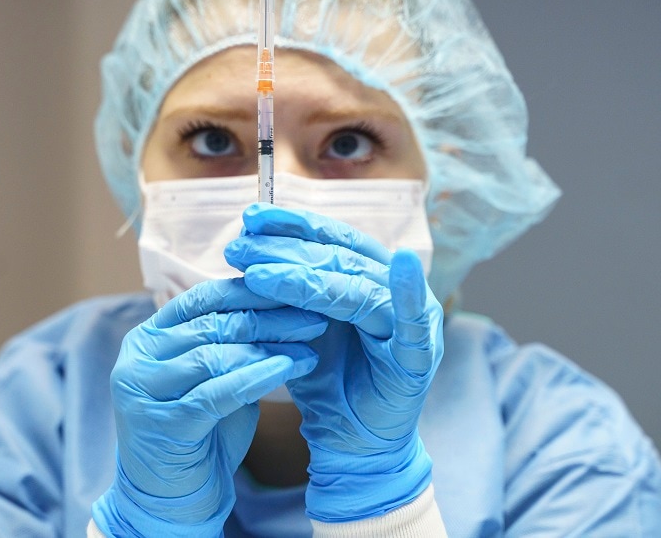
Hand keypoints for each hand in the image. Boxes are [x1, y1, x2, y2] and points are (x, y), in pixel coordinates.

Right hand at [91, 279, 324, 536]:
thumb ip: (230, 342)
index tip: (296, 283)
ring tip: (312, 341)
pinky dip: (257, 376)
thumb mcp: (211, 376)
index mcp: (148, 337)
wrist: (171, 498)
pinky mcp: (163, 424)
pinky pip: (218, 392)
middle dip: (269, 315)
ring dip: (270, 344)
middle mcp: (138, 358)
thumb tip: (282, 301)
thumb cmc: (200, 432)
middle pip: (212, 324)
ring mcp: (144, 391)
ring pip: (215, 353)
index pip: (203, 298)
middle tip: (316, 310)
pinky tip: (291, 366)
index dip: (251, 289)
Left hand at [224, 204, 443, 521]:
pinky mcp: (419, 355)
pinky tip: (402, 264)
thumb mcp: (300, 327)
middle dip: (287, 250)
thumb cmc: (328, 379)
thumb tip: (245, 245)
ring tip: (260, 275)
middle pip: (340, 258)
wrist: (350, 443)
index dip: (293, 225)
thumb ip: (287, 290)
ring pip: (359, 287)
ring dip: (310, 277)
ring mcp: (411, 320)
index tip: (249, 217)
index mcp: (366, 277)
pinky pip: (413, 321)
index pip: (331, 239)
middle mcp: (392, 290)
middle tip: (241, 247)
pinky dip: (409, 291)